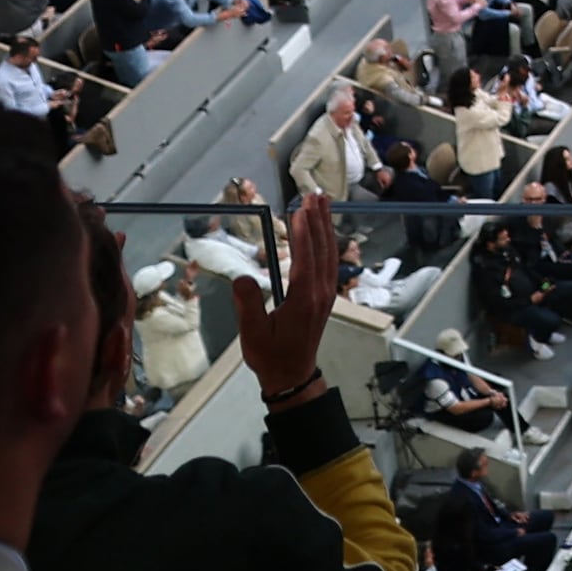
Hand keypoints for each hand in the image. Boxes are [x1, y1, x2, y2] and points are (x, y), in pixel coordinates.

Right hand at [232, 189, 337, 403]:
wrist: (292, 375)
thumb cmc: (270, 355)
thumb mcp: (253, 333)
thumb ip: (248, 305)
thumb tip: (242, 277)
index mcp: (304, 300)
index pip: (306, 259)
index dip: (303, 234)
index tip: (300, 210)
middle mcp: (321, 292)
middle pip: (323, 249)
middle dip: (318, 221)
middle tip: (313, 195)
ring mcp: (326, 293)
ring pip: (330, 253)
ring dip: (325, 226)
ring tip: (322, 203)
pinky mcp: (326, 295)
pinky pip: (330, 261)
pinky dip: (327, 241)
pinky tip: (323, 230)